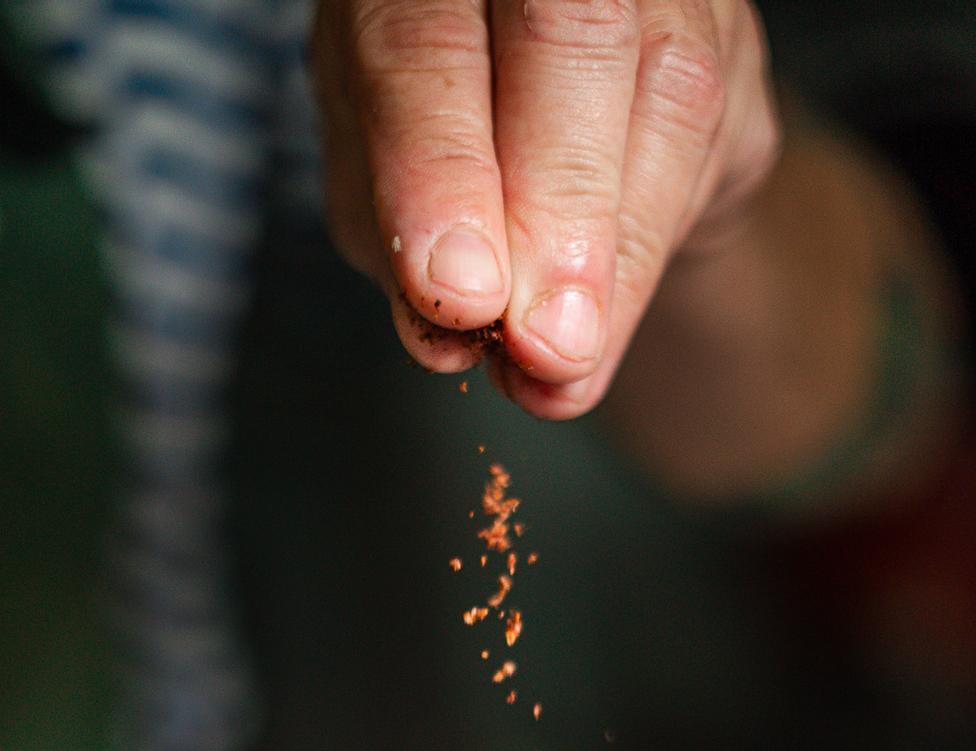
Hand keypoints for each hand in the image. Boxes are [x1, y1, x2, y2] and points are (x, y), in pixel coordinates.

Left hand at [312, 0, 780, 417]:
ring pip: (666, 99)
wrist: (546, 93)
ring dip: (614, 261)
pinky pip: (711, 143)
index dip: (443, 176)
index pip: (428, 47)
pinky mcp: (726, 31)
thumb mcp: (376, 175)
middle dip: (558, 214)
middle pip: (572, 43)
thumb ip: (396, 242)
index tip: (460, 297)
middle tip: (545, 345)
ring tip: (562, 366)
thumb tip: (447, 335)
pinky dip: (648, 256)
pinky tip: (603, 327)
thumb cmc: (433, 125)